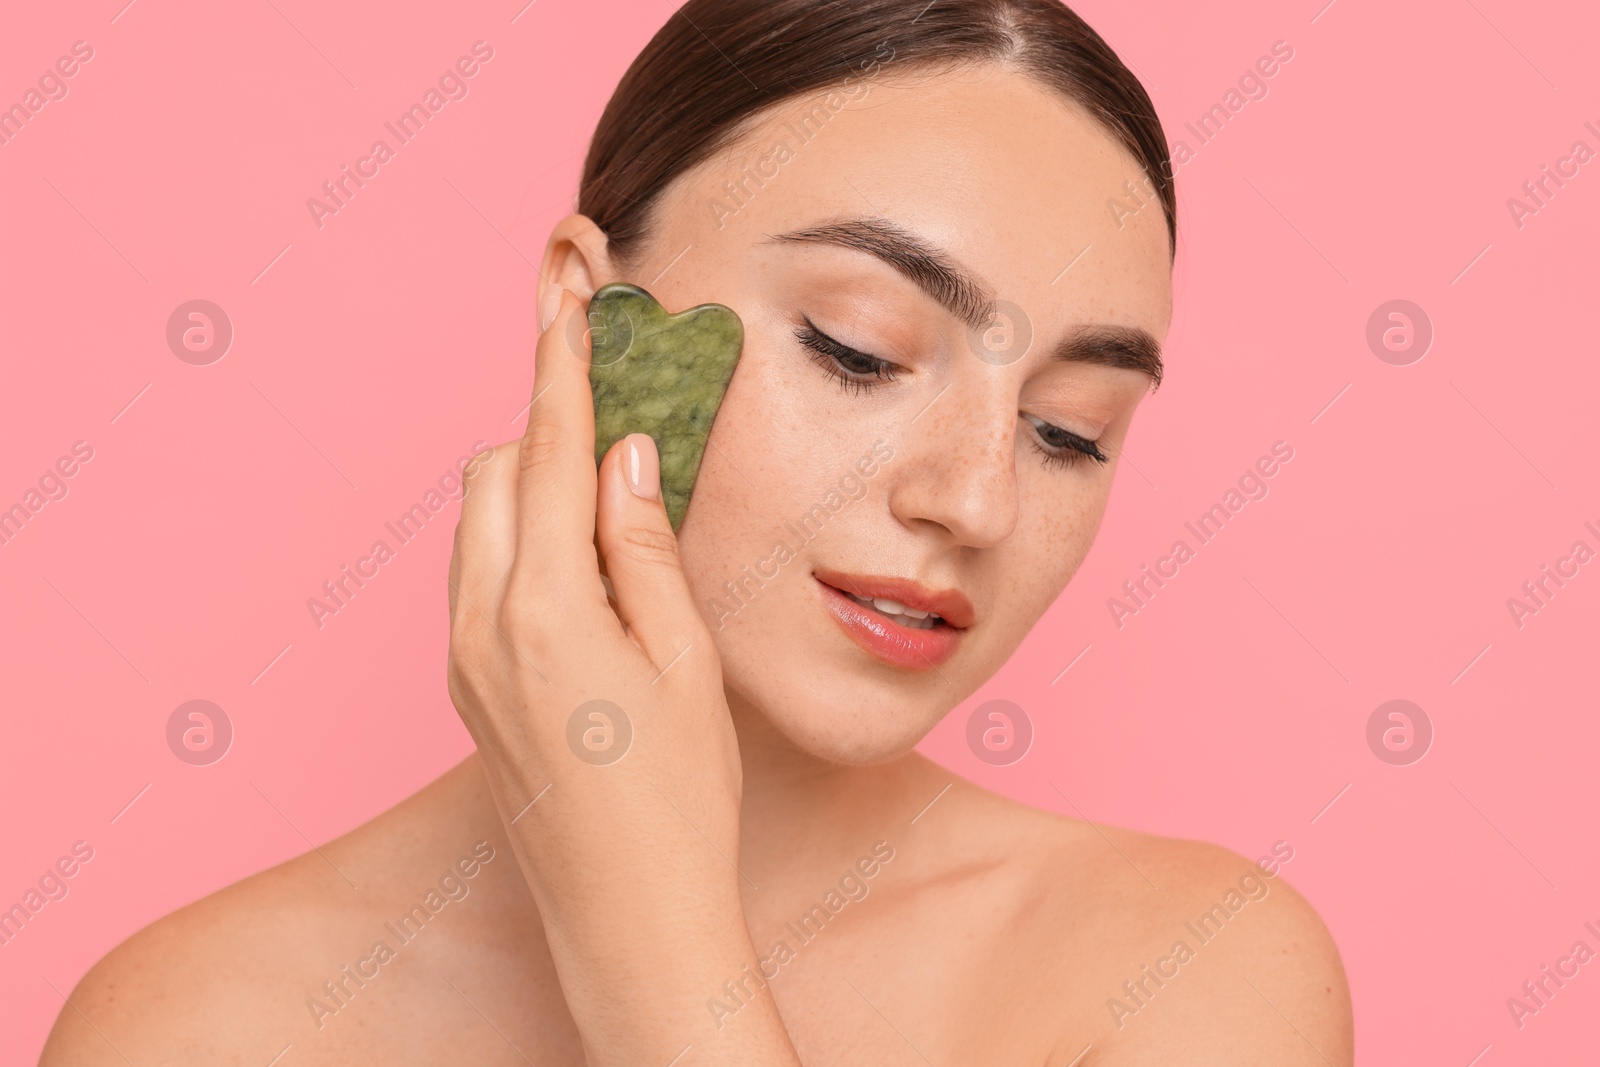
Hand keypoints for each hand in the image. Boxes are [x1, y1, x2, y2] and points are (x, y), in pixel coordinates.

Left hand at [445, 285, 797, 1063]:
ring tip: (612, 516)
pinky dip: (520, 544)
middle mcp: (482, 623)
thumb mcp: (684, 659)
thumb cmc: (678, 795)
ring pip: (477, 524)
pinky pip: (477, 577)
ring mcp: (464, 659)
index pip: (545, 452)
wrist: (624, 913)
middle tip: (620, 433)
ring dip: (531, 490)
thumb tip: (622, 454)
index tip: (560, 294)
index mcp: (544, 606)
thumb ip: (641, 546)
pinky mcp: (467, 687)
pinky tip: (583, 577)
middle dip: (545, 431)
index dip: (558, 367)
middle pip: (495, 474)